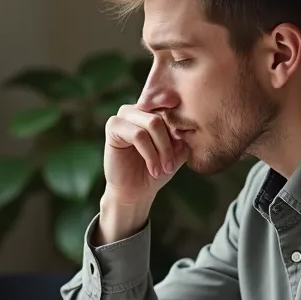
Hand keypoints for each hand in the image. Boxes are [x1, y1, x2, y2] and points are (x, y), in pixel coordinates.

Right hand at [97, 106, 189, 242]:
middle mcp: (139, 108)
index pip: (173, 107)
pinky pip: (138, 134)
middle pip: (164, 115)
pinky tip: (154, 169)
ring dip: (163, 149)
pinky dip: (150, 154)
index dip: (181, 127)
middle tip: (171, 165)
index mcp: (154, 109)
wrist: (136, 192)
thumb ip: (183, 135)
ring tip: (164, 168)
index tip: (184, 146)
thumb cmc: (157, 170)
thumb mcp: (177, 151)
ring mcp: (124, 115)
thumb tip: (187, 125)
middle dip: (171, 142)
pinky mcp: (113, 126)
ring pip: (153, 123)